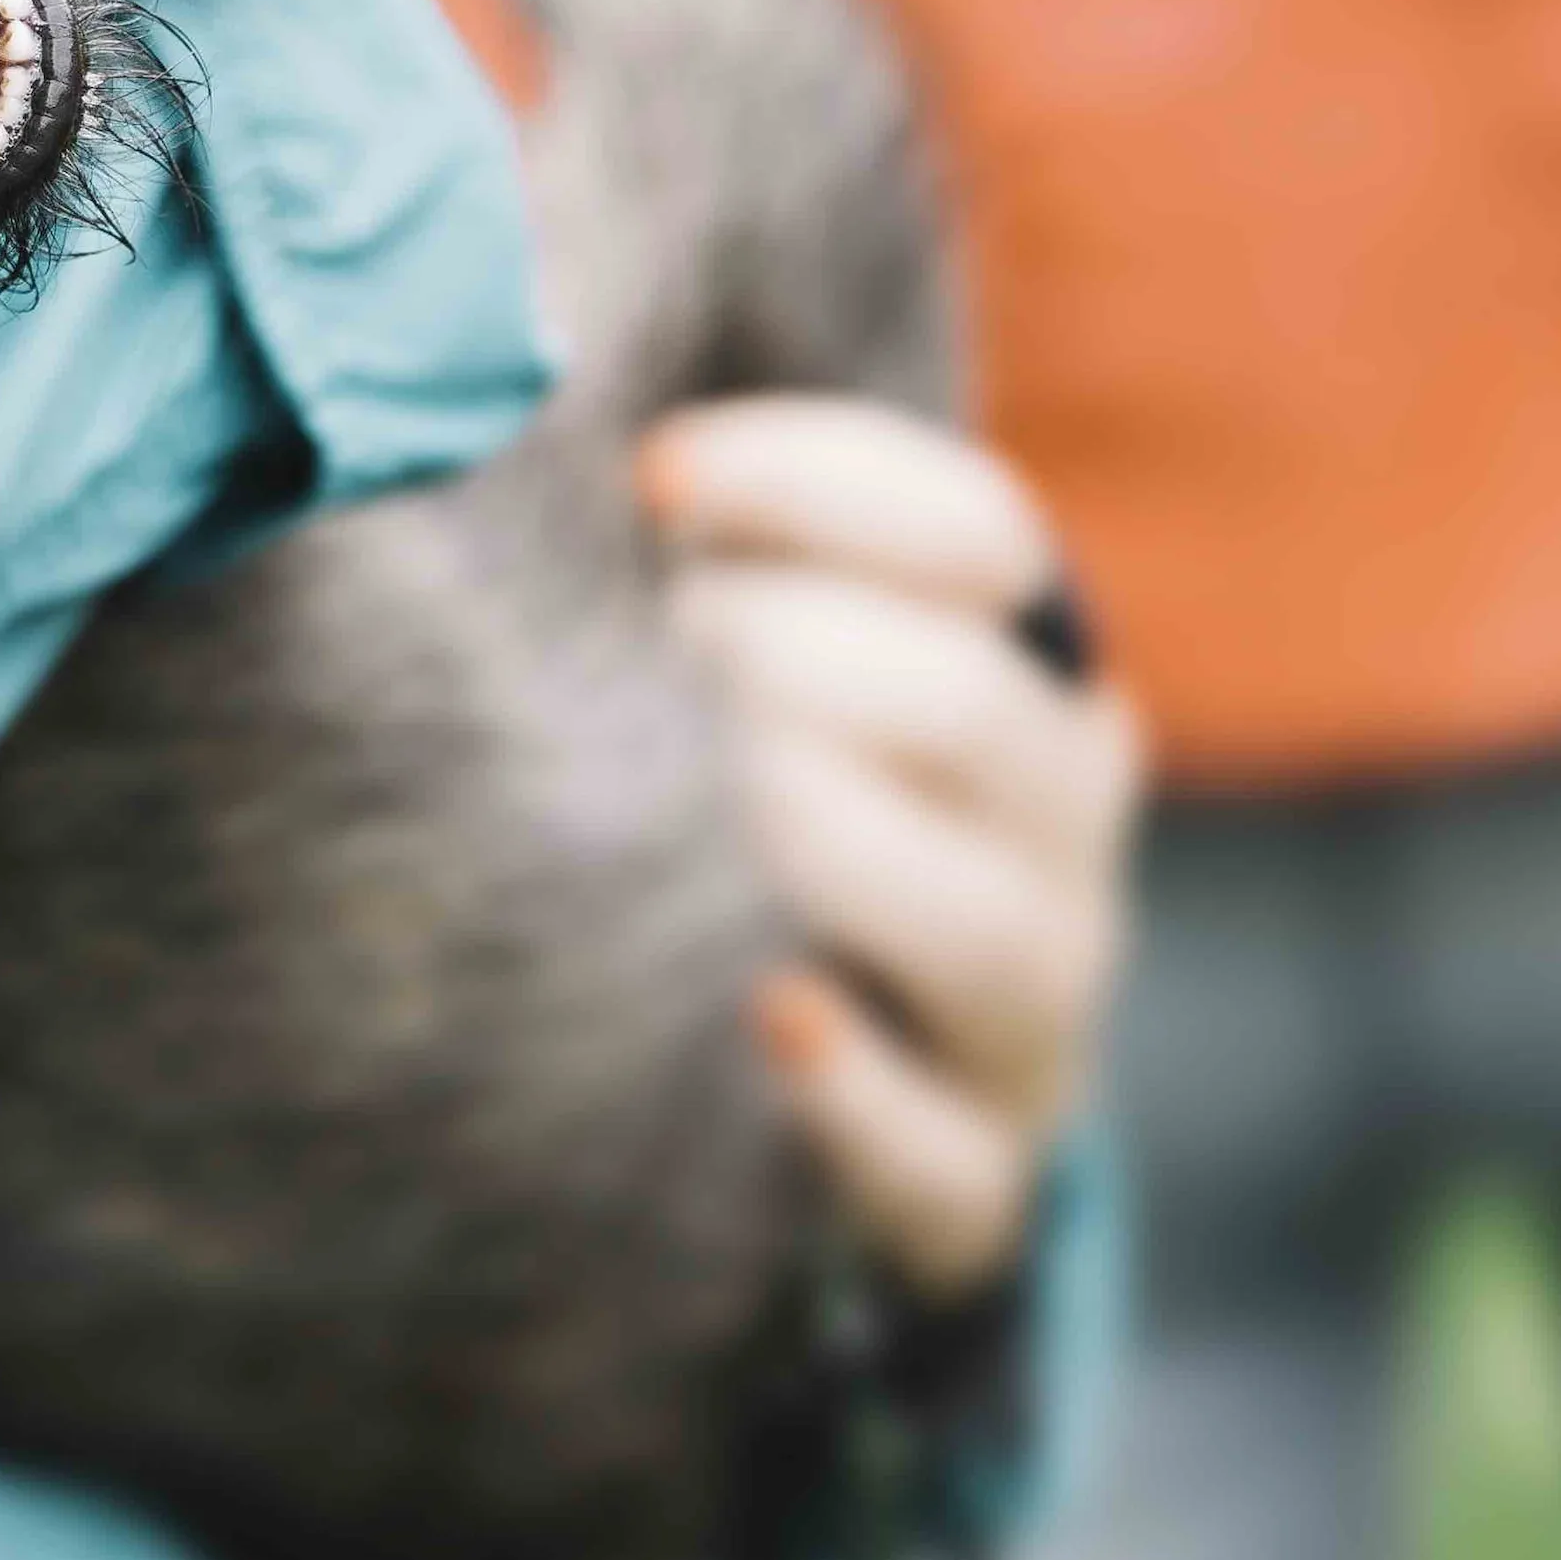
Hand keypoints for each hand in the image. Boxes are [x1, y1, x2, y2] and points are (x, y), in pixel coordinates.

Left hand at [639, 395, 1143, 1296]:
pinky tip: (766, 1016)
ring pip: (982, 921)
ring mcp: (1030, 1013)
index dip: (825, 483)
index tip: (652, 475)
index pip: (978, 536)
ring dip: (820, 846)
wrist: (841, 1096)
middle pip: (967, 708)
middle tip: (643, 648)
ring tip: (684, 799)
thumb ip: (692, 549)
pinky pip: (939, 1150)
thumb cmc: (753, 809)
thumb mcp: (757, 666)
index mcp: (1017, 670)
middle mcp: (1054, 830)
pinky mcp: (973, 1183)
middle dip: (790, 658)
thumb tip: (506, 376)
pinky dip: (856, 1093)